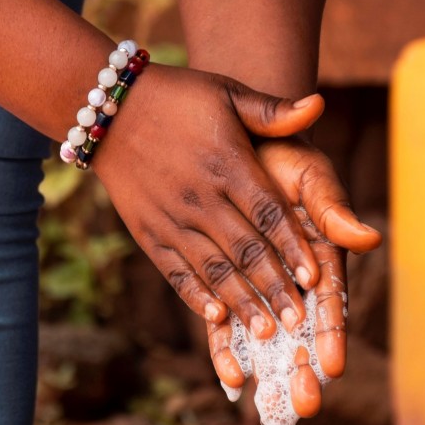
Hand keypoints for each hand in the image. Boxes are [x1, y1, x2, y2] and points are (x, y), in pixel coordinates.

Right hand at [93, 64, 326, 339]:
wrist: (106, 106)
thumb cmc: (177, 98)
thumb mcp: (226, 92)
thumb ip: (272, 111)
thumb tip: (319, 106)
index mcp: (226, 162)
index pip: (268, 213)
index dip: (293, 246)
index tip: (317, 277)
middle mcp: (199, 195)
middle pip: (244, 250)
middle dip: (273, 287)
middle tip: (299, 321)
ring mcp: (170, 217)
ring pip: (212, 268)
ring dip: (241, 302)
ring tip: (266, 332)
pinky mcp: (147, 231)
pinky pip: (174, 270)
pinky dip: (195, 296)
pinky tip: (216, 319)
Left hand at [207, 137, 381, 414]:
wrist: (235, 144)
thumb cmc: (281, 156)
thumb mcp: (310, 177)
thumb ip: (333, 210)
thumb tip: (369, 239)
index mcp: (320, 253)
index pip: (329, 300)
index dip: (332, 333)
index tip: (333, 366)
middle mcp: (292, 275)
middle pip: (302, 329)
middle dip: (305, 366)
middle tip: (305, 404)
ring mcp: (260, 282)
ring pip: (267, 333)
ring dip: (270, 369)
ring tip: (270, 405)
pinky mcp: (227, 283)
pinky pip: (227, 321)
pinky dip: (229, 348)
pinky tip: (231, 378)